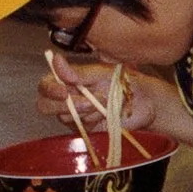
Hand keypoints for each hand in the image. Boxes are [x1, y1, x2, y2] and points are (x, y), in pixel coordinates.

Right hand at [35, 57, 192, 153]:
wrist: (147, 103)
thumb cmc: (126, 83)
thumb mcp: (104, 73)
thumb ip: (79, 71)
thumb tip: (56, 61)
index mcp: (69, 81)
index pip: (46, 85)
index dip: (49, 88)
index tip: (64, 90)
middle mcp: (68, 98)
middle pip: (44, 105)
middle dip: (63, 104)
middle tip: (87, 102)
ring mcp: (75, 116)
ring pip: (63, 116)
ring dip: (84, 110)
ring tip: (103, 104)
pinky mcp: (85, 130)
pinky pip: (77, 128)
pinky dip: (91, 121)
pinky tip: (104, 115)